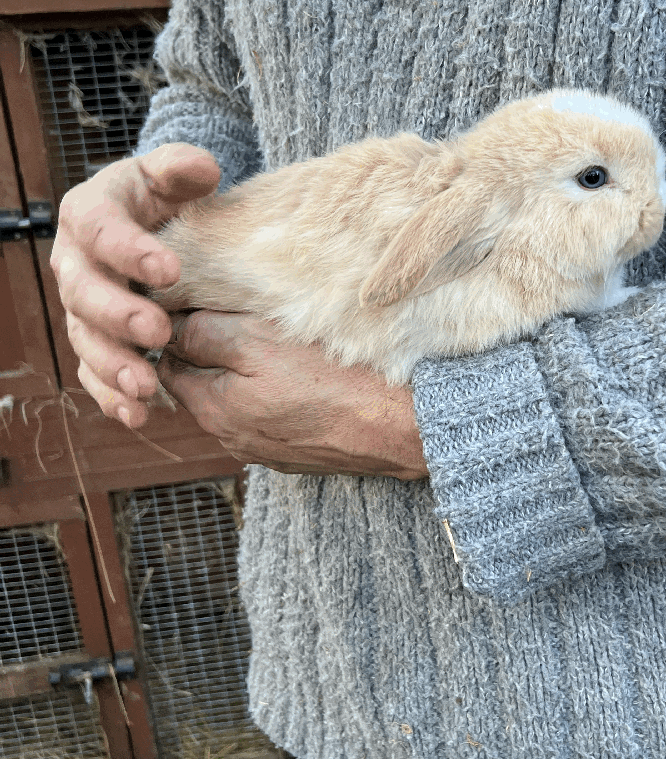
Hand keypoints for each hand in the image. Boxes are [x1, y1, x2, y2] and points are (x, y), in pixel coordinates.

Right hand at [51, 143, 221, 426]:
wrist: (155, 222)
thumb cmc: (164, 195)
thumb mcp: (171, 173)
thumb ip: (182, 167)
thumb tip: (204, 169)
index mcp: (89, 214)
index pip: (101, 231)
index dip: (131, 251)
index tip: (170, 270)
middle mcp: (75, 263)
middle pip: (84, 293)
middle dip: (119, 315)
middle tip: (158, 330)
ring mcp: (82, 306)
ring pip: (85, 340)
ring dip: (113, 365)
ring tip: (146, 386)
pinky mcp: (95, 339)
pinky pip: (93, 373)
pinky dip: (111, 396)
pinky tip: (137, 415)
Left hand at [158, 311, 428, 479]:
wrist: (402, 427)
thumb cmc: (333, 378)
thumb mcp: (259, 341)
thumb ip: (206, 334)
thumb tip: (170, 327)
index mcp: (214, 409)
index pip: (170, 362)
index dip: (182, 329)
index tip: (208, 304)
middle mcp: (232, 438)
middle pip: (204, 382)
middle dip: (216, 351)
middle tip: (249, 318)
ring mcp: (267, 450)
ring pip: (240, 399)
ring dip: (251, 373)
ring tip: (283, 345)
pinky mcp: (300, 453)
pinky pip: (273, 416)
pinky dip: (279, 395)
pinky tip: (307, 377)